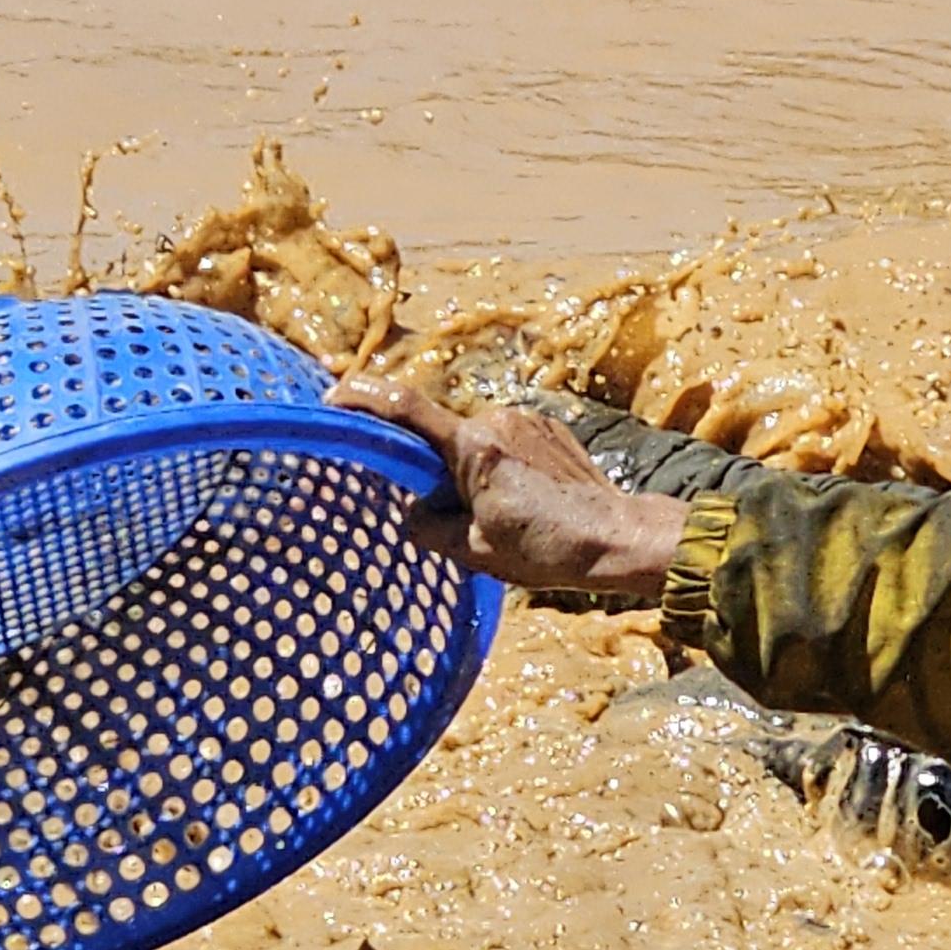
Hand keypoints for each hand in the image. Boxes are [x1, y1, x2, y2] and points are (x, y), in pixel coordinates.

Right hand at [326, 375, 689, 597]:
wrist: (617, 538)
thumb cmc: (548, 549)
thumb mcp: (474, 551)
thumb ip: (428, 528)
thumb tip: (411, 514)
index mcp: (472, 448)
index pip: (404, 411)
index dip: (362, 399)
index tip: (333, 398)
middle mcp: (495, 421)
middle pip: (440, 437)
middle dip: (434, 471)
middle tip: (453, 515)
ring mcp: (524, 420)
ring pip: (474, 442)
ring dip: (471, 471)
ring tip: (501, 517)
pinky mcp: (546, 427)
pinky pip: (505, 441)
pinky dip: (499, 466)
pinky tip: (523, 502)